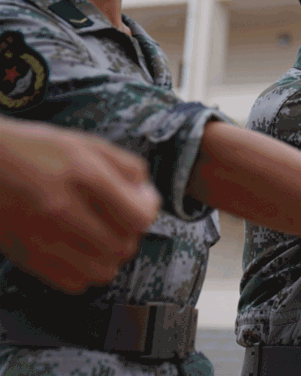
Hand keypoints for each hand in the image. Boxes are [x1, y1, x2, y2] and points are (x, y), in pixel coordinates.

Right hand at [0, 119, 160, 292]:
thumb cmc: (33, 151)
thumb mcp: (85, 144)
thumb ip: (125, 166)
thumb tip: (147, 194)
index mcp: (82, 175)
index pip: (138, 216)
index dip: (147, 211)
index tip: (141, 204)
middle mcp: (62, 209)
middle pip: (123, 247)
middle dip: (130, 235)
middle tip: (121, 221)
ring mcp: (42, 237)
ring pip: (102, 271)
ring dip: (110, 257)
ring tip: (102, 238)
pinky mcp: (26, 257)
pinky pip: (73, 283)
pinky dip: (84, 272)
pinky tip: (79, 251)